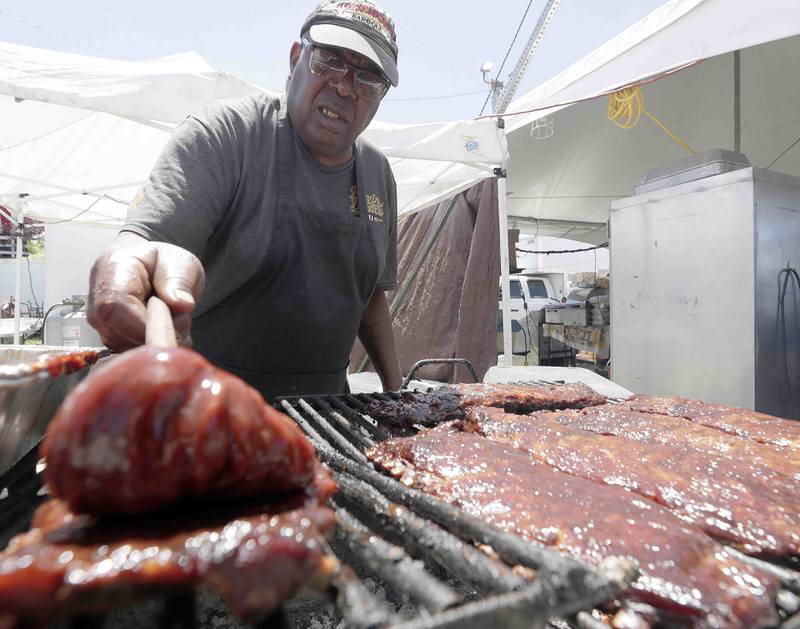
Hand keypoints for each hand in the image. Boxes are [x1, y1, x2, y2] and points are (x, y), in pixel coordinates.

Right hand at [88, 234, 204, 350]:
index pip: (114, 307)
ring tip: (173, 319)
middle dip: (156, 335)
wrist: (151, 268)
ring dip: (159, 342)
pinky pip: (134, 354)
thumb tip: (181, 304)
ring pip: (128, 348)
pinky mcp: (113, 340)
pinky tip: (168, 330)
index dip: (142, 324)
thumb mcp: (180, 262)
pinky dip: (158, 348)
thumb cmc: (162, 263)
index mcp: (112, 271)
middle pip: (118, 335)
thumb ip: (179, 281)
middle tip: (180, 319)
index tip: (171, 325)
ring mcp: (102, 324)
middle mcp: (98, 300)